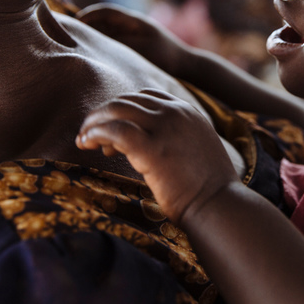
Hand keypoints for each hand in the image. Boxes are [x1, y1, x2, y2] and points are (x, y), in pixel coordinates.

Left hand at [76, 89, 237, 224]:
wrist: (220, 207)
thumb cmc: (208, 188)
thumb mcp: (196, 149)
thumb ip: (177, 137)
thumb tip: (149, 144)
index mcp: (188, 111)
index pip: (145, 96)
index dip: (124, 110)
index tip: (112, 133)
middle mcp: (176, 113)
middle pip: (127, 100)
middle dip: (103, 115)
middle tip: (89, 136)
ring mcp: (165, 128)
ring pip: (117, 110)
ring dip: (94, 123)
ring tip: (84, 141)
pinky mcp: (153, 149)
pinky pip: (114, 130)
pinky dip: (95, 133)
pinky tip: (87, 144)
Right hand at [77, 4, 190, 76]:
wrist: (186, 64)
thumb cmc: (165, 57)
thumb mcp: (141, 51)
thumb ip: (119, 44)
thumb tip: (96, 42)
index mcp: (134, 20)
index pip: (106, 11)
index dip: (88, 15)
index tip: (75, 24)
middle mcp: (131, 23)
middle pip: (103, 19)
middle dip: (86, 25)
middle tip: (68, 34)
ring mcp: (132, 32)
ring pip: (107, 30)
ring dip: (94, 35)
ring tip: (77, 45)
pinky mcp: (134, 42)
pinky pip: (113, 39)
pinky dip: (102, 43)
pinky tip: (94, 54)